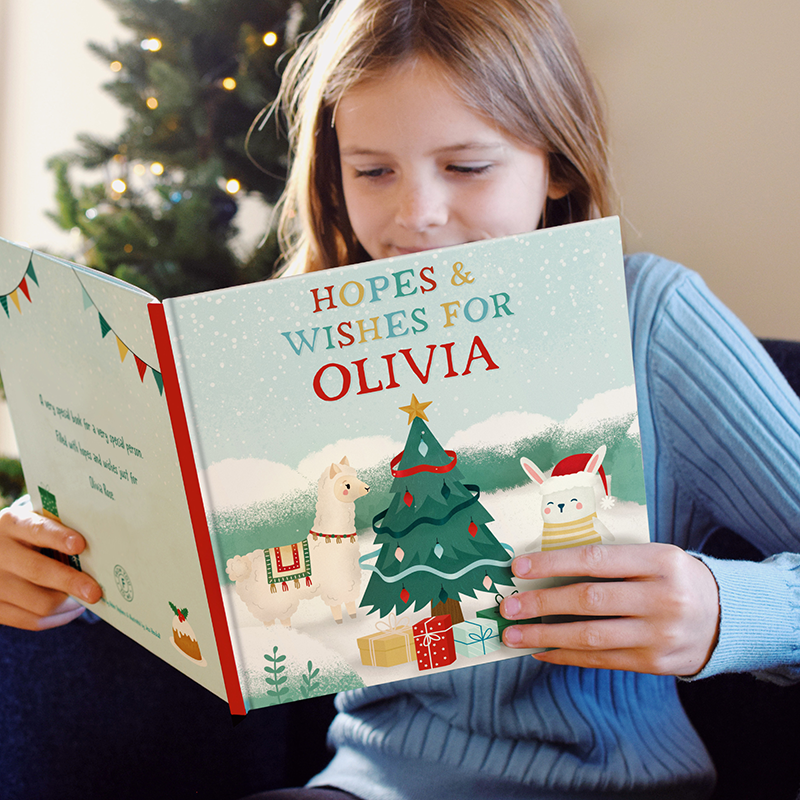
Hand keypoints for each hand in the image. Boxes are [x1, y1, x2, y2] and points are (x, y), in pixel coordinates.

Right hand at [0, 504, 101, 629]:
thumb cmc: (30, 536)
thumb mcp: (37, 522)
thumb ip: (61, 531)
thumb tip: (100, 549)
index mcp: (13, 524)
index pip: (37, 530)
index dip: (59, 538)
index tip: (80, 545)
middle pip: (38, 571)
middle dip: (71, 582)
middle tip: (95, 592)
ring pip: (38, 602)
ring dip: (68, 603)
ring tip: (87, 598)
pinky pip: (31, 621)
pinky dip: (57, 618)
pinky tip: (72, 610)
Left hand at [500, 543, 719, 676]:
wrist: (724, 616)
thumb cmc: (671, 577)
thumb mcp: (651, 556)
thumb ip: (609, 560)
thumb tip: (544, 568)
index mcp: (659, 561)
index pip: (596, 560)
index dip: (553, 564)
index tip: (518, 568)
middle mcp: (663, 599)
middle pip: (590, 601)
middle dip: (542, 604)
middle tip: (508, 606)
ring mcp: (660, 635)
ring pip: (592, 637)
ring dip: (546, 636)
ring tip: (514, 634)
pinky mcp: (655, 664)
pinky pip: (601, 660)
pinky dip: (566, 655)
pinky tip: (541, 650)